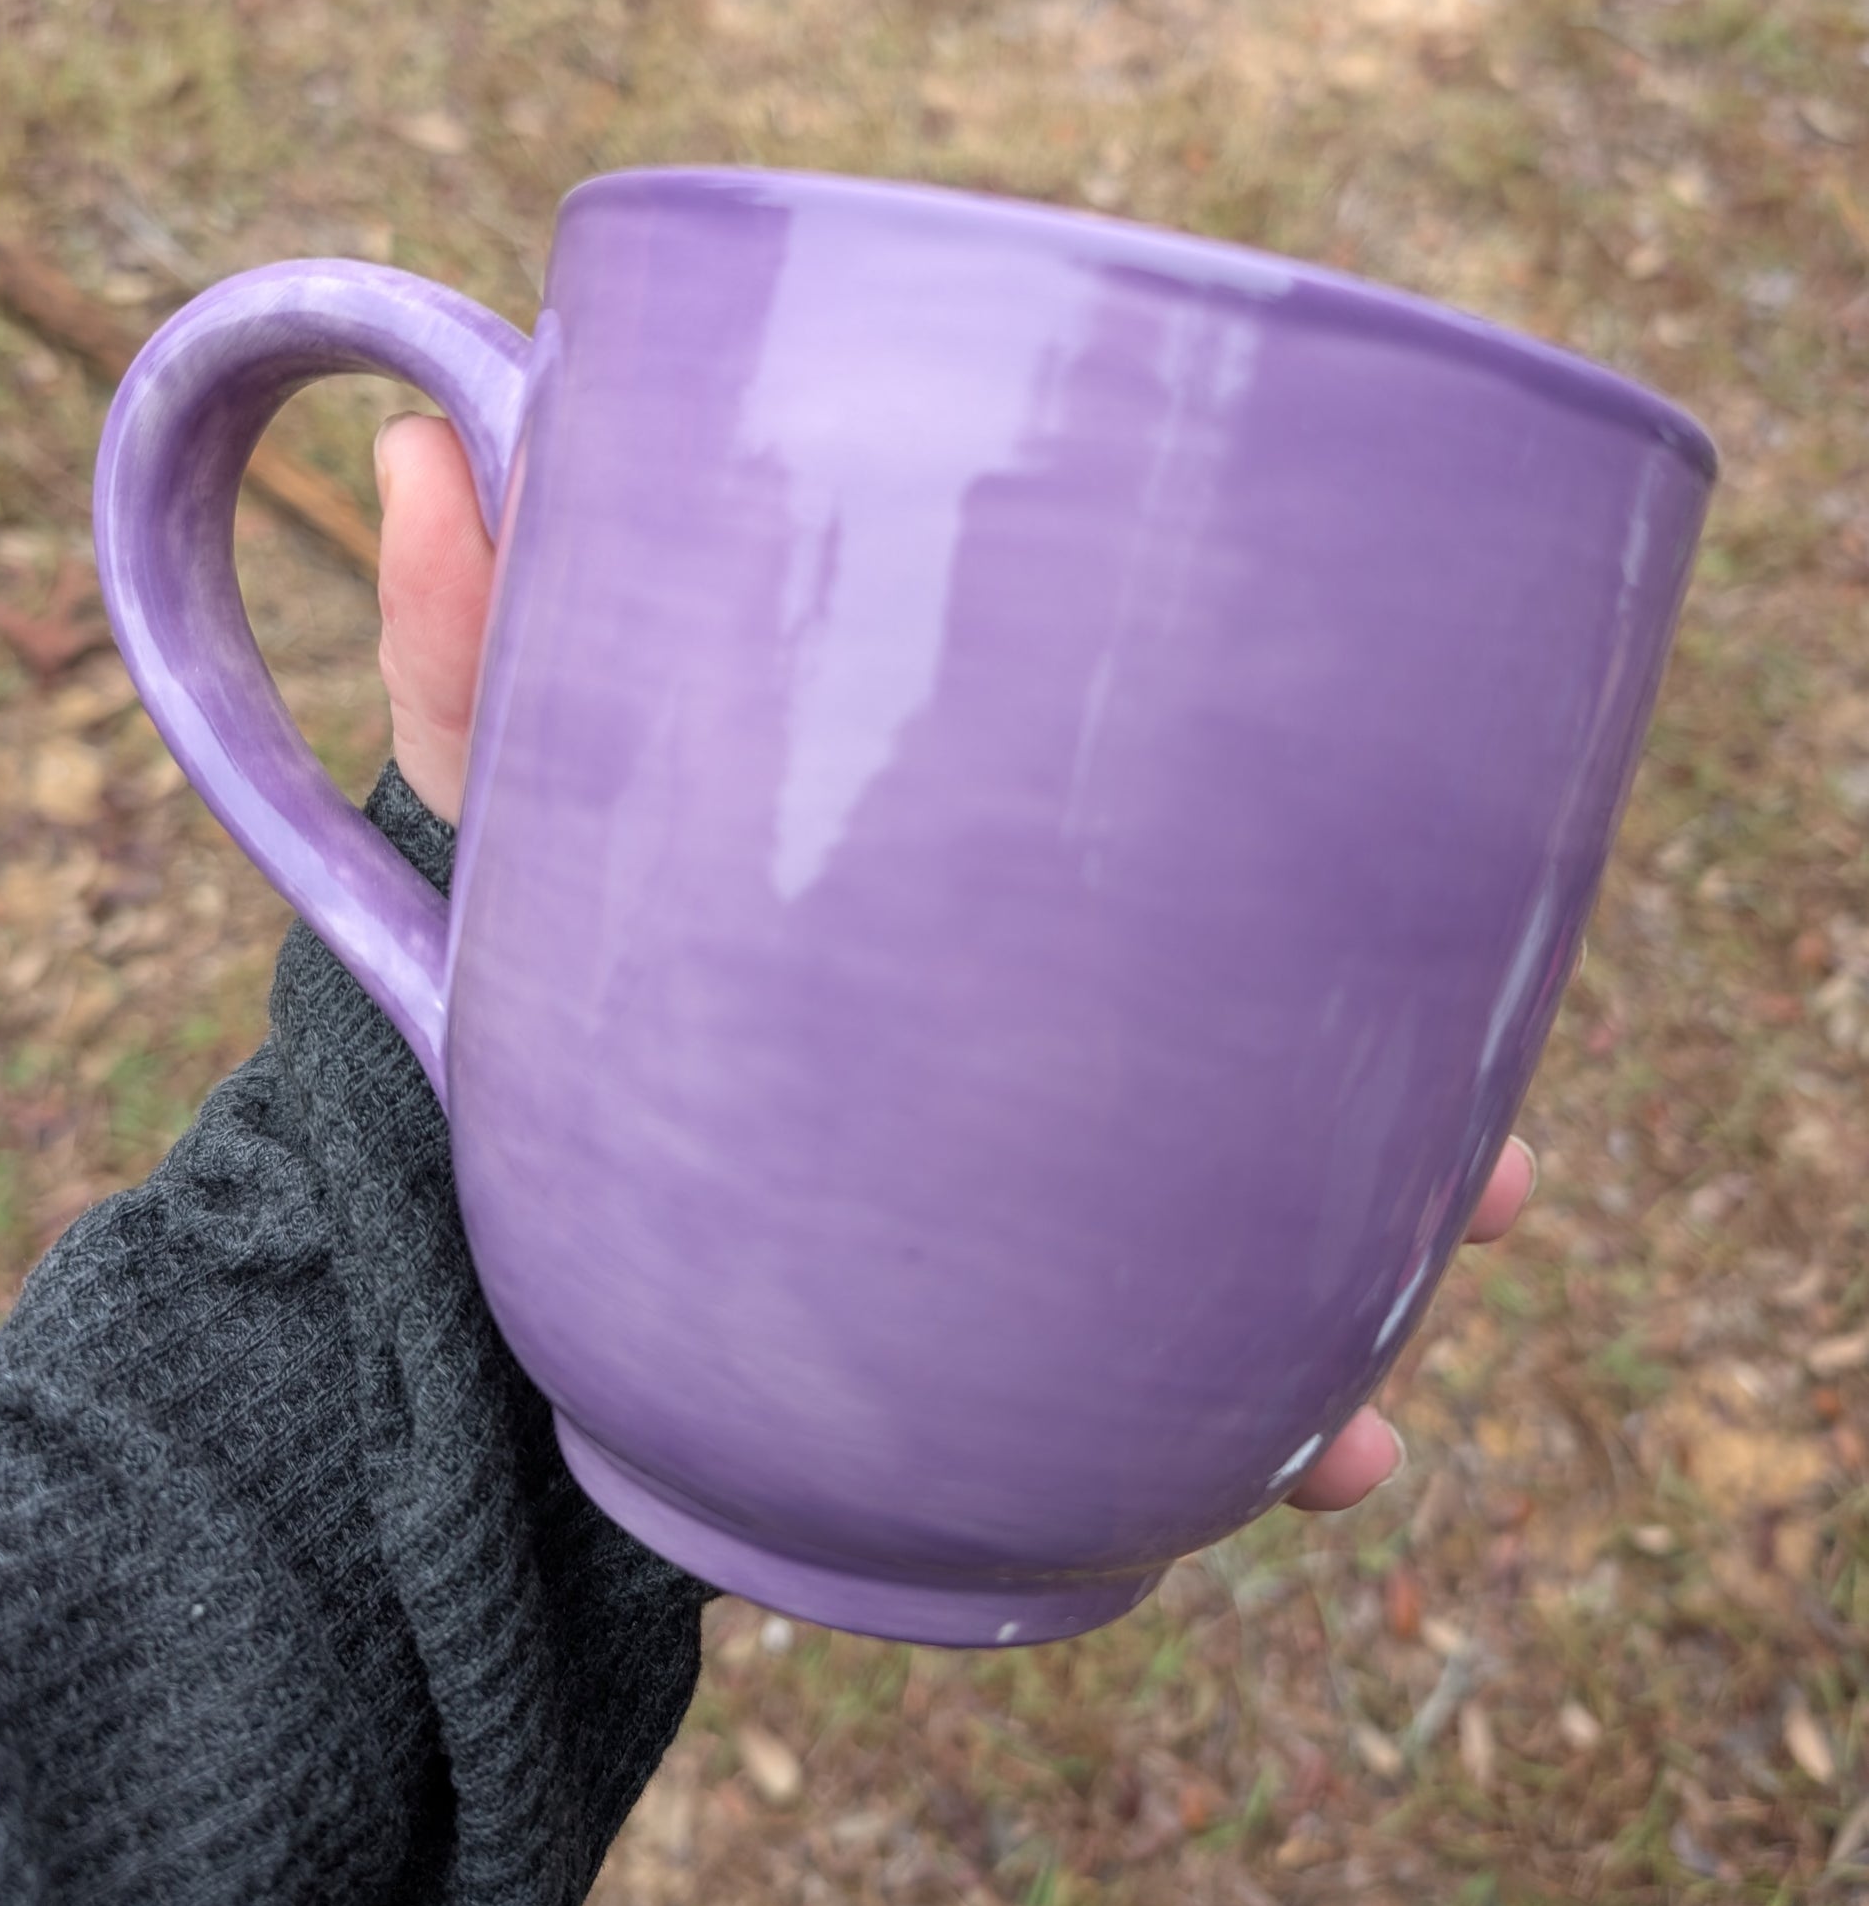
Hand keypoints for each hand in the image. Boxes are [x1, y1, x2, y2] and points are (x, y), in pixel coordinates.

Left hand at [373, 414, 1536, 1513]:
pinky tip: (1316, 1459)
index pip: (1161, 870)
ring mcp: (999, 1187)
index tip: (1414, 880)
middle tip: (1494, 1171)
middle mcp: (1014, 1036)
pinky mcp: (958, 1324)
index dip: (1307, 876)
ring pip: (1236, 1224)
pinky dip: (1242, 1423)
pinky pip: (1136, 1375)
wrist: (436, 1216)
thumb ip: (474, 644)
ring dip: (1360, 1279)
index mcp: (956, 902)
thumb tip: (411, 445)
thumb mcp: (496, 801)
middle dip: (1393, 1102)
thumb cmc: (491, 963)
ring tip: (1419, 1344)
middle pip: (1253, 1049)